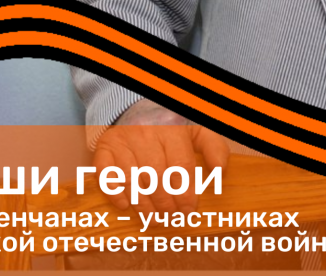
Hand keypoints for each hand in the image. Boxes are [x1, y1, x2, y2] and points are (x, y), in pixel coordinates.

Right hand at [93, 99, 229, 212]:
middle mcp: (146, 134)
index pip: (180, 166)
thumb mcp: (196, 130)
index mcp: (172, 128)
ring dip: (143, 204)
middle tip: (170, 217)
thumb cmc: (171, 125)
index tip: (188, 210)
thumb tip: (220, 171)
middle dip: (165, 203)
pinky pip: (105, 174)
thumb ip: (213, 148)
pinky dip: (114, 192)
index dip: (185, 193)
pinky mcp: (105, 147)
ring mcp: (123, 141)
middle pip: (156, 177)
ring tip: (153, 219)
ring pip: (132, 179)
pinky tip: (125, 205)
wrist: (137, 107)